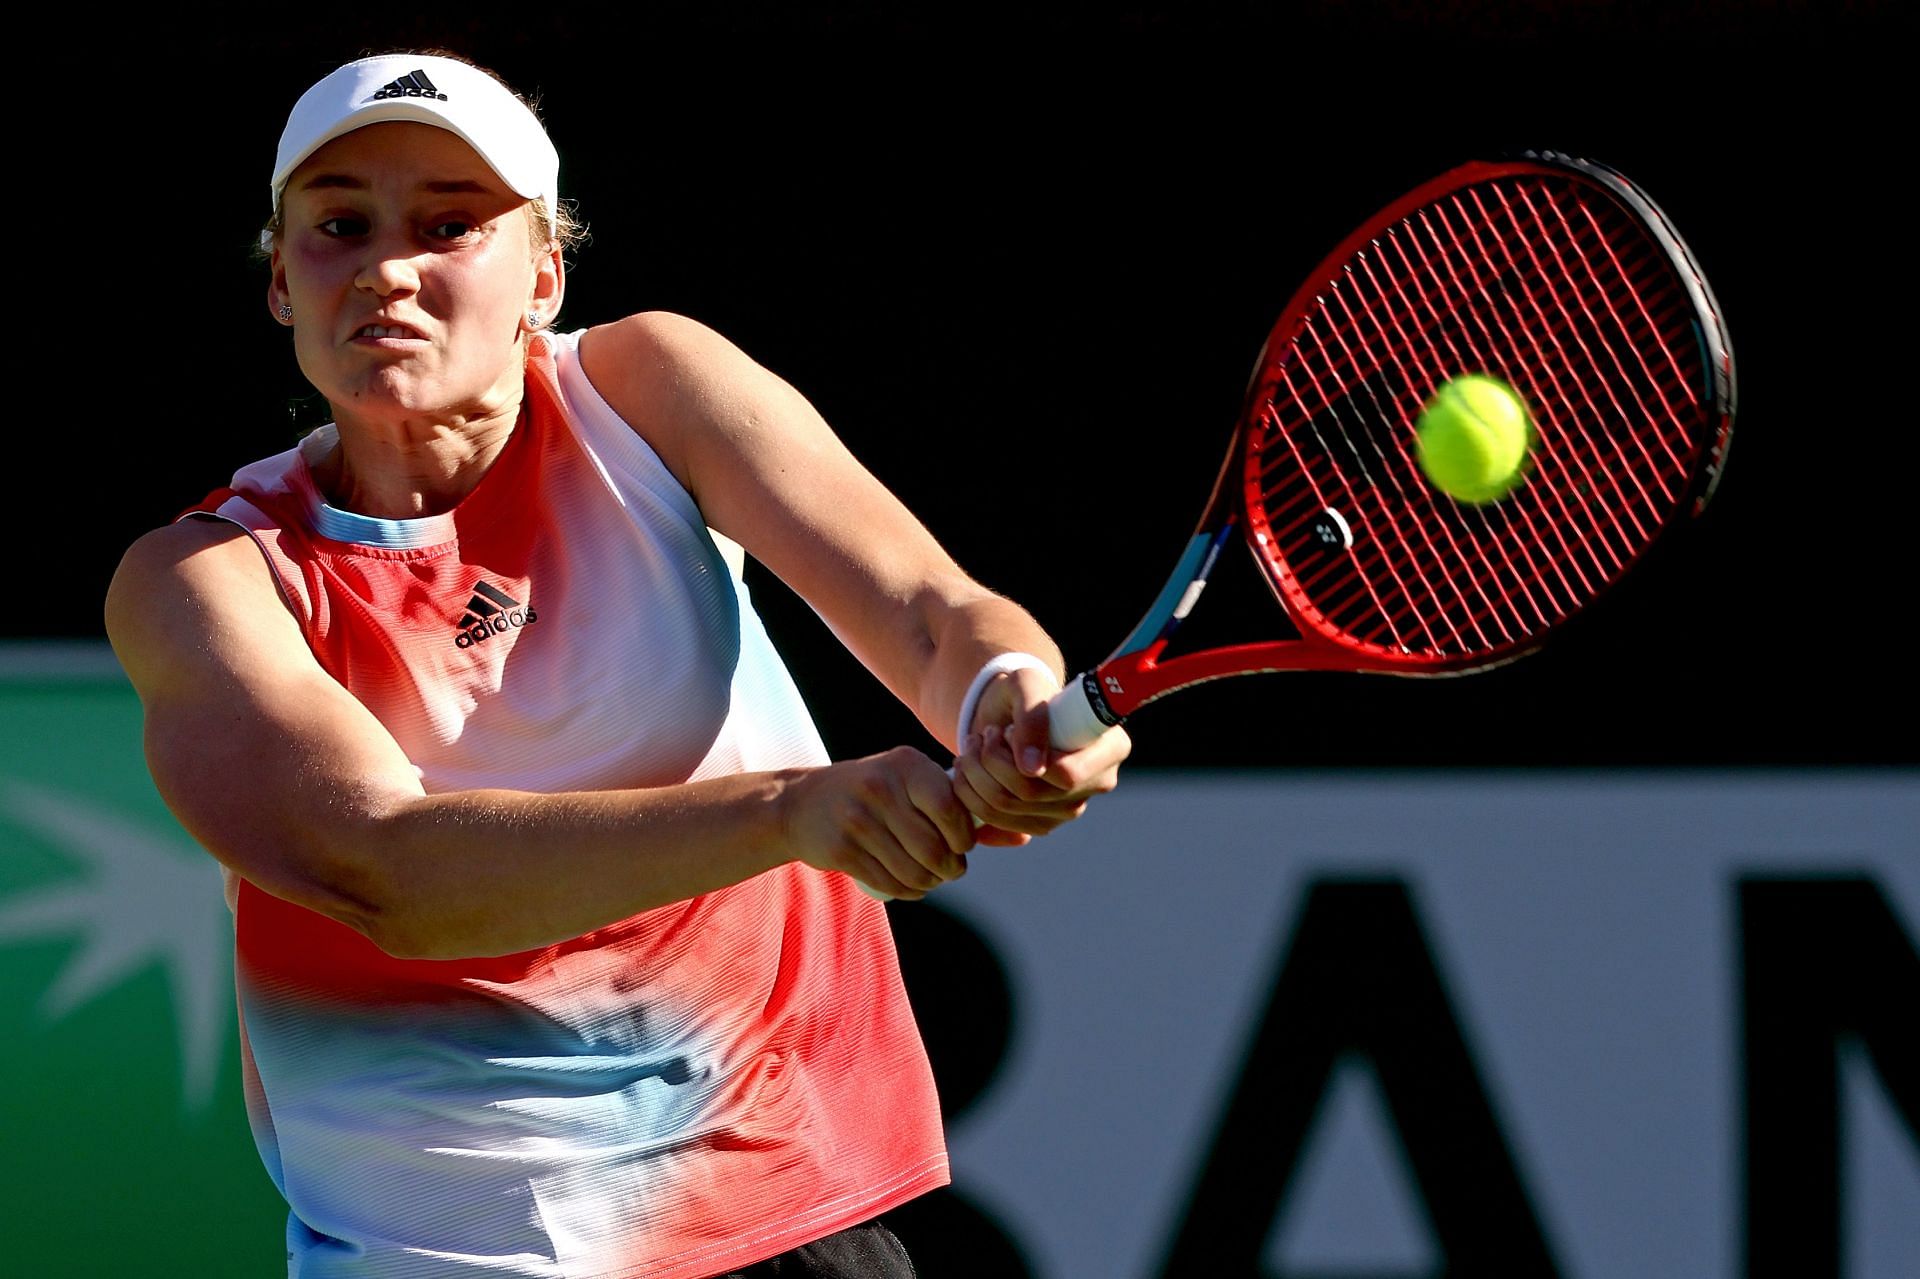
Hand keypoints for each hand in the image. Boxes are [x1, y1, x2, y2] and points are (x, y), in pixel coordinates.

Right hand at [782, 747, 976, 898]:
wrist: (802, 804)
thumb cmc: (873, 793)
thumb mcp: (908, 781)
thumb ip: (958, 804)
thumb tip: (1019, 836)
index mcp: (905, 764)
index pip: (949, 808)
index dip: (963, 837)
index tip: (961, 845)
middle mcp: (880, 787)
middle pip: (933, 848)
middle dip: (950, 869)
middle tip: (950, 870)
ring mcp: (856, 818)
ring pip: (912, 870)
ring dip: (929, 883)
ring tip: (931, 878)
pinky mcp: (841, 849)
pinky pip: (888, 883)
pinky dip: (908, 891)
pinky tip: (911, 885)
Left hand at [951, 667, 1129, 844]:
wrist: (1008, 714)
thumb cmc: (1024, 692)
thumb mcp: (1026, 684)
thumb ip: (1032, 716)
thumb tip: (1032, 769)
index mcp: (1110, 748)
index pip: (1067, 774)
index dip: (1023, 757)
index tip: (1005, 732)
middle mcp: (1097, 783)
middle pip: (1032, 794)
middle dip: (990, 763)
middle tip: (980, 736)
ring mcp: (1070, 809)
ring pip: (1008, 810)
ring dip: (975, 776)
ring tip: (972, 749)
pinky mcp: (1041, 824)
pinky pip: (997, 823)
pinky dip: (971, 797)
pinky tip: (970, 774)